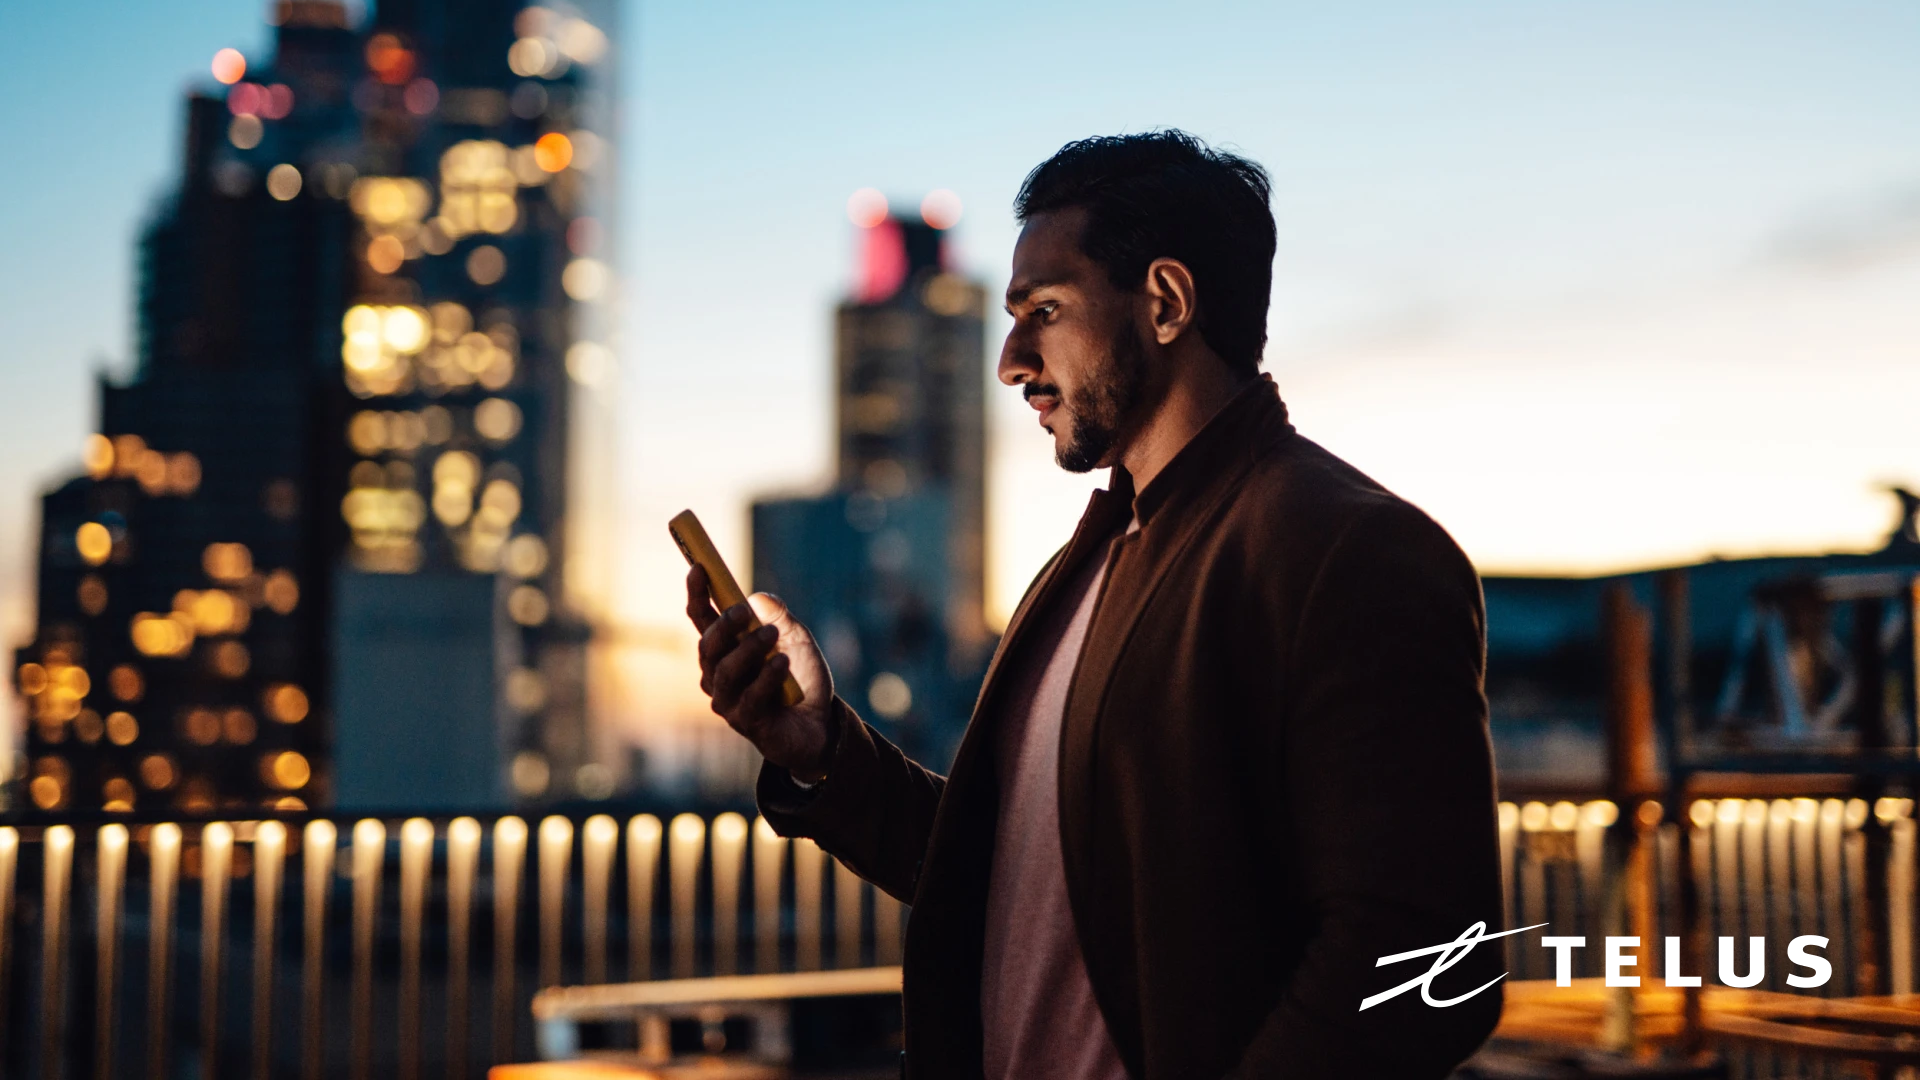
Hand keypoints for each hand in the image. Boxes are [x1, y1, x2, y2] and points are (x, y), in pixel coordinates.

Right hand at [685, 565, 836, 781]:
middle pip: (707, 646)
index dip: (698, 594)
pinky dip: (766, 677)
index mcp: (725, 649)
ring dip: (747, 649)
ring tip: (772, 635)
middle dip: (723, 625)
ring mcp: (729, 701)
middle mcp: (718, 674)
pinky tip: (783, 663)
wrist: (821, 723)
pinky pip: (750, 697)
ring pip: (724, 671)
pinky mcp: (747, 722)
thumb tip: (758, 598)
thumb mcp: (797, 639)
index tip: (699, 567)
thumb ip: (779, 618)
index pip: (702, 619)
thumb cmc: (801, 679)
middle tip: (743, 611)